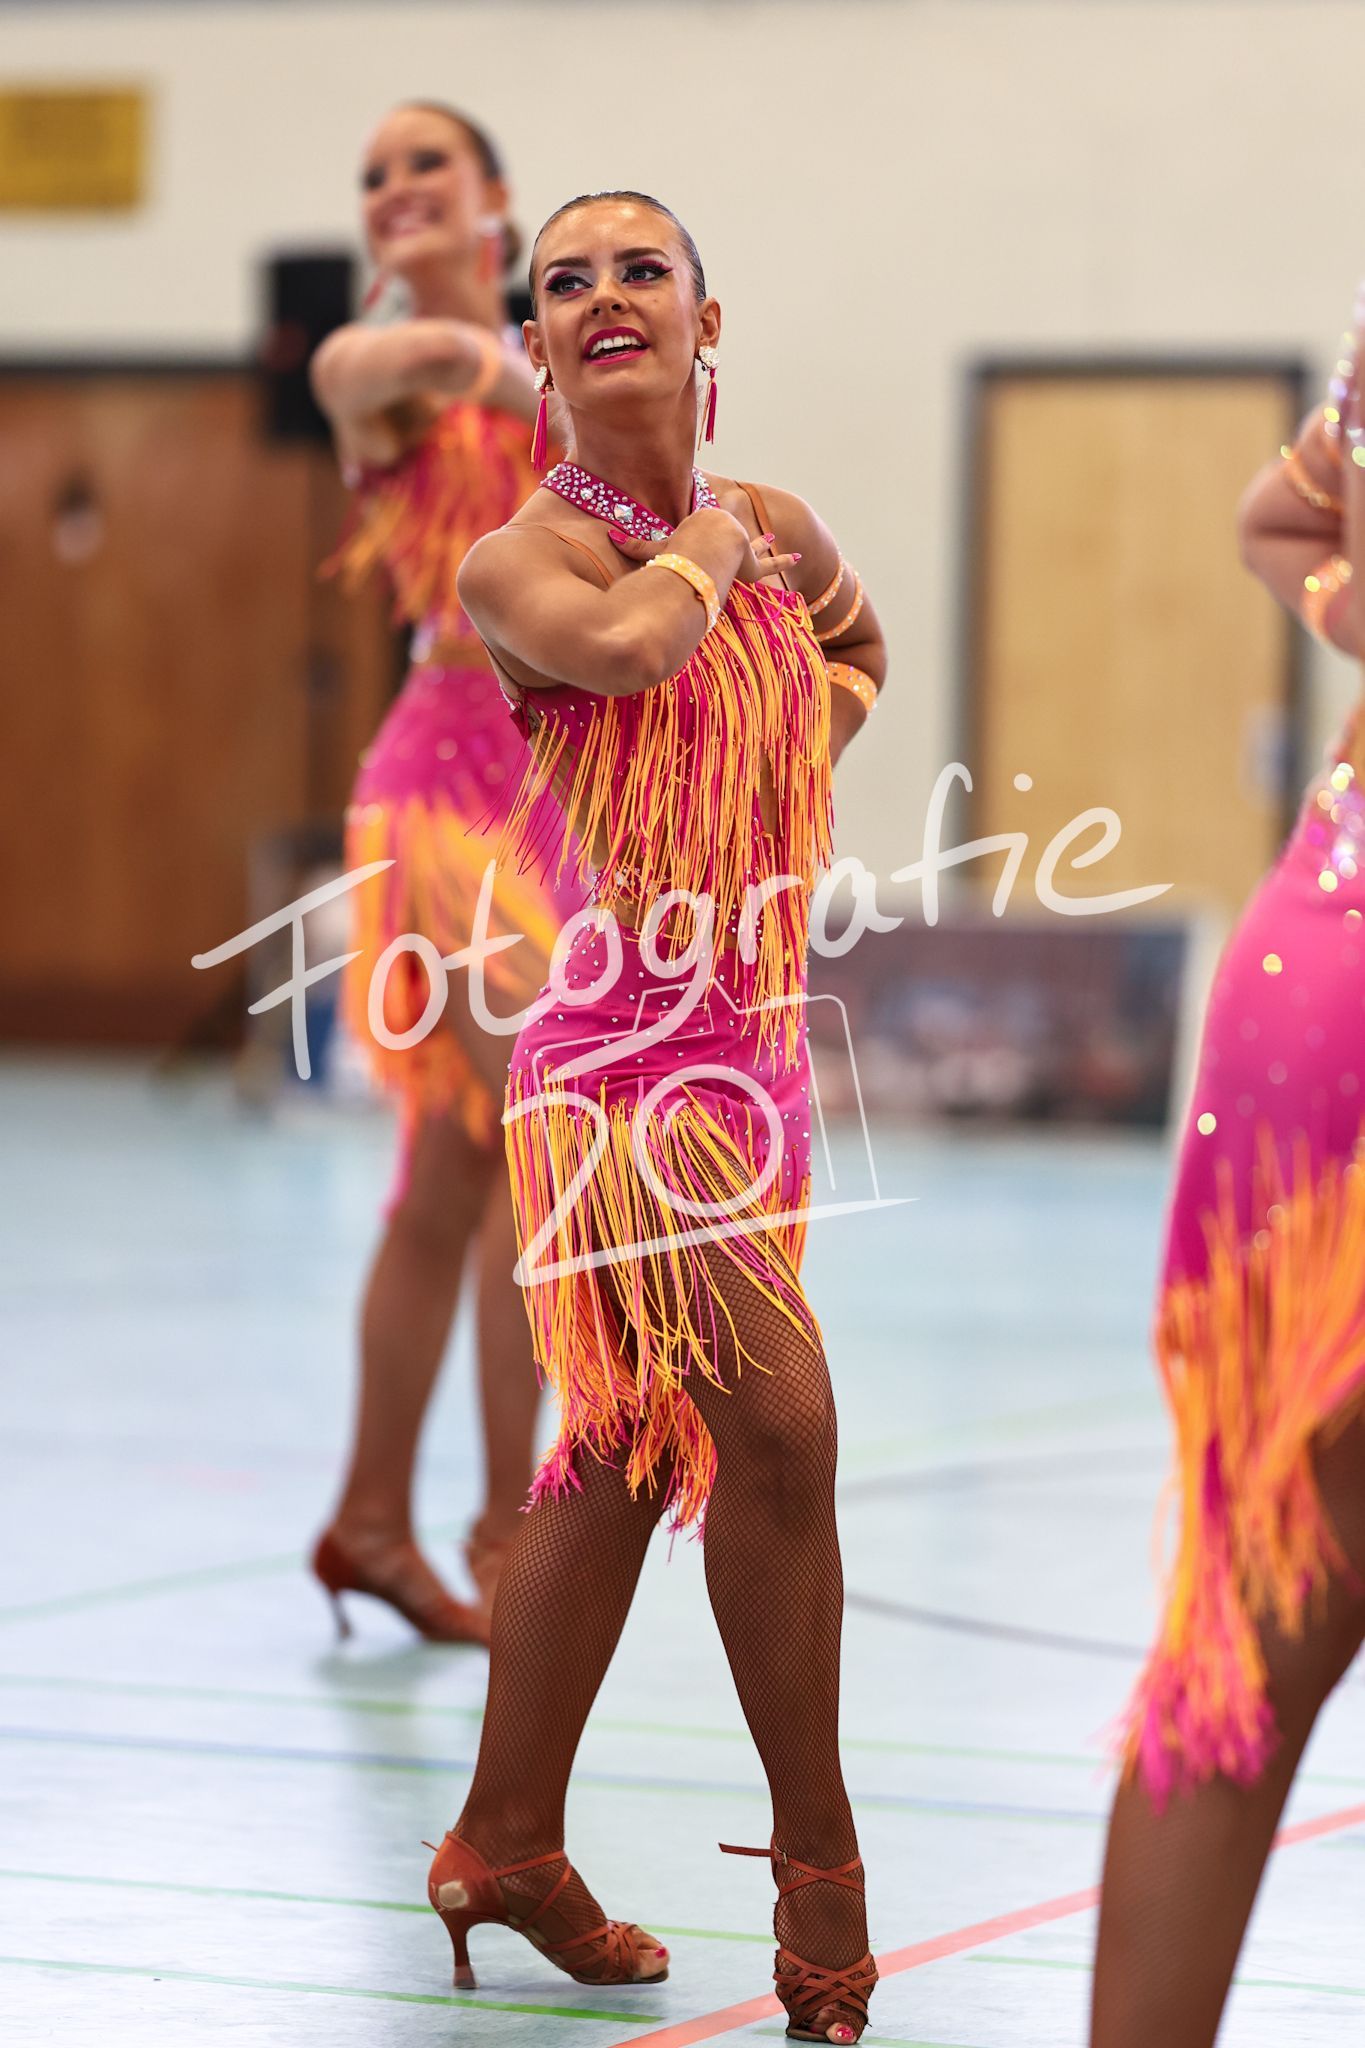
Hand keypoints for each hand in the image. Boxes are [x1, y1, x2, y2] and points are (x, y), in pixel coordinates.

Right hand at [607, 505, 798, 587]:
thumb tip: (609, 536)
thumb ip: (638, 548)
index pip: (705, 532)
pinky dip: (782, 560)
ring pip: (754, 549)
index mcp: (706, 536)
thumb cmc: (684, 548)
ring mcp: (741, 554)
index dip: (706, 530)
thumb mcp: (660, 548)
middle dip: (741, 537)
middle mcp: (726, 542)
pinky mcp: (753, 568)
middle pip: (734, 540)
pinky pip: (770, 564)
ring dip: (764, 546)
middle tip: (753, 533)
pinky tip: (799, 556)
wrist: (709, 546)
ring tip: (775, 540)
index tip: (707, 523)